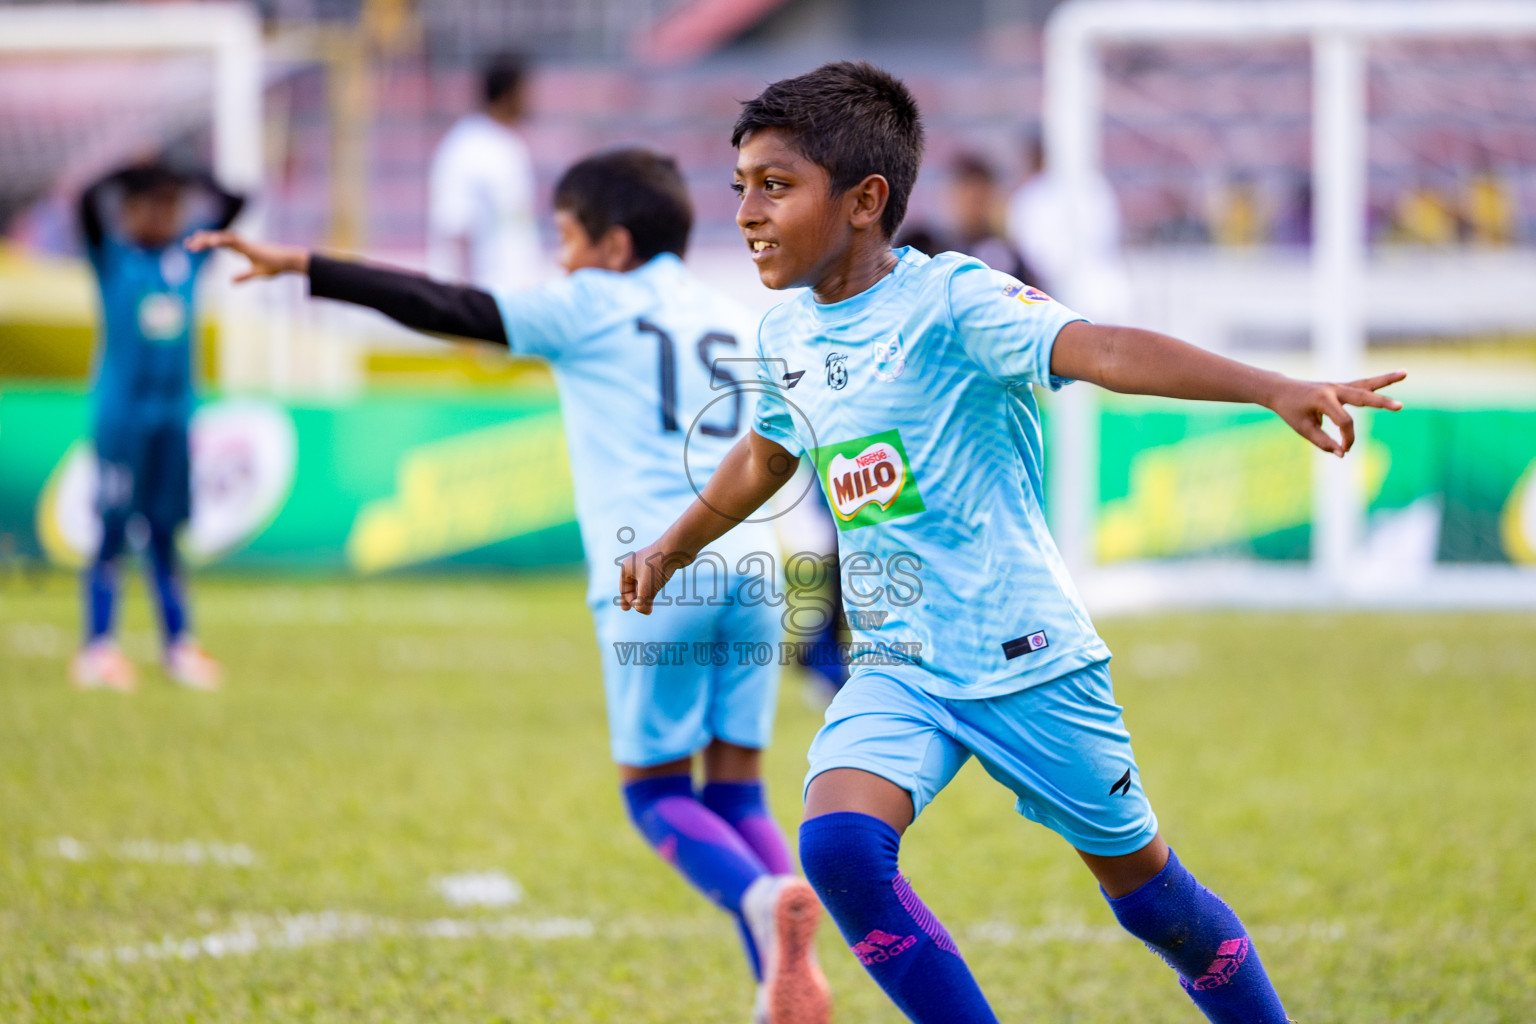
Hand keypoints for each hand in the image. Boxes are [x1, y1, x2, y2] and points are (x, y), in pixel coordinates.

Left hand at [185, 230, 307, 281]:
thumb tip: (230, 282)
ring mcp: (243, 243)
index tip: (193, 246)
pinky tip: (209, 242)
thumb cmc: (275, 266)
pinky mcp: (247, 245)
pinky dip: (219, 240)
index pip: (219, 243)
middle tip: (187, 245)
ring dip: (206, 240)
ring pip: (220, 237)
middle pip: (216, 238)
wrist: (287, 262)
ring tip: (193, 244)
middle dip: (201, 240)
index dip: (206, 243)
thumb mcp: (256, 274)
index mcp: (241, 248)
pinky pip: (230, 240)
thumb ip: (243, 276)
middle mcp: (240, 243)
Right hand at [618, 541, 694, 614]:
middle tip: (626, 609)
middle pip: (632, 586)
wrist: (677, 547)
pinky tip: (657, 587)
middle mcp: (635, 564)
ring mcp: (648, 563)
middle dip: (633, 598)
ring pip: (644, 582)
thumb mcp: (647, 589)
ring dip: (645, 593)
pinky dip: (654, 586)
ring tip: (647, 603)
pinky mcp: (660, 563)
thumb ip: (642, 604)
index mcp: (626, 568)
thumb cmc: (658, 566)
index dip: (631, 602)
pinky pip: (654, 577)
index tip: (643, 608)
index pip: (624, 591)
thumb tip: (645, 611)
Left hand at [1265, 370, 1405, 456]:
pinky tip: (1400, 374)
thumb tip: (1343, 454)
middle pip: (1362, 397)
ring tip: (1405, 372)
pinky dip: (1379, 381)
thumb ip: (1323, 441)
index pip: (1345, 422)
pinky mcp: (1342, 387)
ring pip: (1366, 384)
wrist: (1281, 391)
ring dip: (1387, 380)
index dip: (1347, 438)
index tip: (1344, 449)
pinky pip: (1363, 384)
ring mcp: (1338, 386)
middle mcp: (1333, 389)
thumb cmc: (1291, 411)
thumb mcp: (1303, 429)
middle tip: (1400, 407)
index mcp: (1323, 399)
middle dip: (1381, 403)